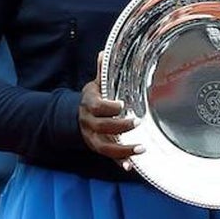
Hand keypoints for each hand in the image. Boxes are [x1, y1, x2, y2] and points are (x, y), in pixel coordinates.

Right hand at [79, 53, 140, 167]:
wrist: (77, 117)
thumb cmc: (94, 99)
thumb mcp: (96, 85)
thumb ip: (102, 71)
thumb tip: (104, 52)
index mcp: (89, 105)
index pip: (96, 107)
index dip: (107, 107)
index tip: (122, 105)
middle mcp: (89, 123)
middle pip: (102, 127)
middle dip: (120, 126)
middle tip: (137, 122)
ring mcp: (93, 138)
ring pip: (105, 147)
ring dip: (123, 149)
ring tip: (141, 148)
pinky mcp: (99, 147)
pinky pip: (108, 157)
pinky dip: (119, 162)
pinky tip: (131, 166)